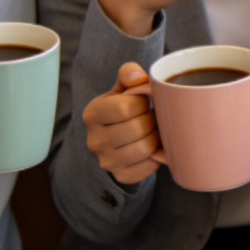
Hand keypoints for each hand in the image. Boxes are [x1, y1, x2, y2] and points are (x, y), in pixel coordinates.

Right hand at [82, 63, 162, 184]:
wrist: (119, 136)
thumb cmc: (124, 106)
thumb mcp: (123, 87)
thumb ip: (129, 74)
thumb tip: (138, 77)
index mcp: (92, 114)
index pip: (124, 108)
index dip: (142, 102)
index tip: (143, 101)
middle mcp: (94, 140)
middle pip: (138, 128)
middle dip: (151, 119)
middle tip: (151, 116)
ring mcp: (106, 161)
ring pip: (145, 148)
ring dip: (155, 136)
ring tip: (152, 129)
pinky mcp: (121, 176)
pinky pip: (149, 166)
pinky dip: (157, 154)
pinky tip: (152, 145)